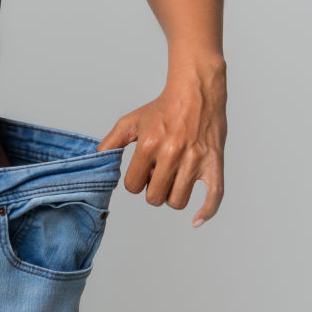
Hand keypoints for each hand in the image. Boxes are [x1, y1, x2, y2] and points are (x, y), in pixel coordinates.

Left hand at [97, 60, 227, 227]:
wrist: (196, 91)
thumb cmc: (163, 107)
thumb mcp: (131, 121)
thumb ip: (111, 143)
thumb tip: (97, 160)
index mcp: (149, 144)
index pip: (133, 186)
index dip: (136, 182)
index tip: (143, 171)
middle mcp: (172, 153)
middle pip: (155, 198)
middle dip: (153, 190)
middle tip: (158, 175)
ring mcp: (195, 160)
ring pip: (178, 201)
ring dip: (172, 196)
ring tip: (173, 180)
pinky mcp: (215, 163)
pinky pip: (215, 196)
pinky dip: (206, 212)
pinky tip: (196, 220)